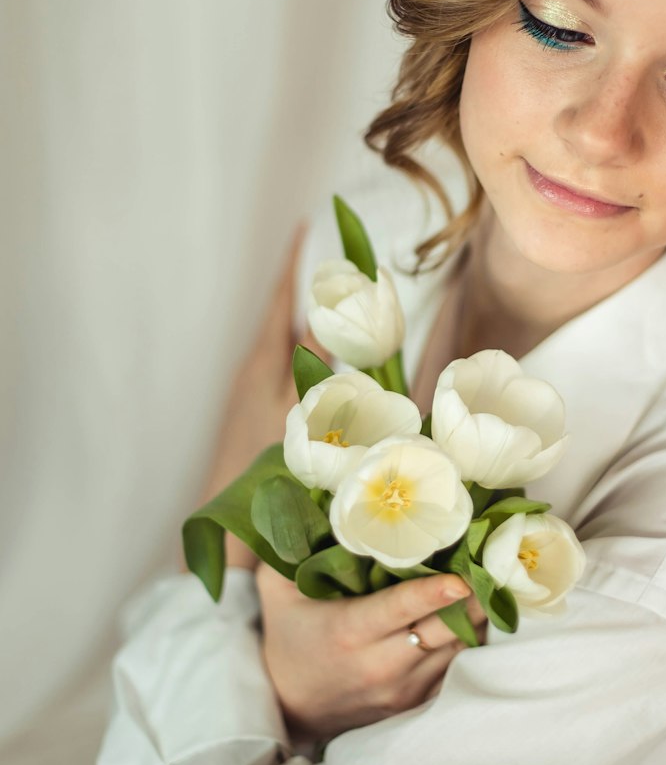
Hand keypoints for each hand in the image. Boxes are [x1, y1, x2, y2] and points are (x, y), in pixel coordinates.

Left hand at [187, 221, 329, 571]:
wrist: (227, 536)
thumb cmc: (258, 476)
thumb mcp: (296, 412)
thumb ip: (317, 366)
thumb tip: (337, 319)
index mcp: (262, 366)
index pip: (282, 301)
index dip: (295, 265)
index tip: (307, 227)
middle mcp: (257, 376)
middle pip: (286, 320)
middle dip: (309, 290)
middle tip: (334, 260)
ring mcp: (258, 401)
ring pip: (293, 352)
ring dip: (315, 328)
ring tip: (340, 305)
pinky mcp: (263, 424)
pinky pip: (295, 378)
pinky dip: (315, 364)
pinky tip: (335, 372)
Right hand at [255, 562, 488, 740]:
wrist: (289, 709)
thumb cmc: (287, 638)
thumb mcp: (277, 591)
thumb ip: (292, 548)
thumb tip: (318, 499)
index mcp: (348, 632)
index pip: (400, 609)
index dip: (434, 592)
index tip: (464, 577)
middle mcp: (380, 665)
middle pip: (443, 628)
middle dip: (474, 596)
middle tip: (495, 562)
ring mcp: (402, 689)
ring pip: (457, 647)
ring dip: (477, 616)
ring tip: (494, 580)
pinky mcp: (416, 702)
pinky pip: (456, 668)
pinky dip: (471, 640)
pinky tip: (479, 613)